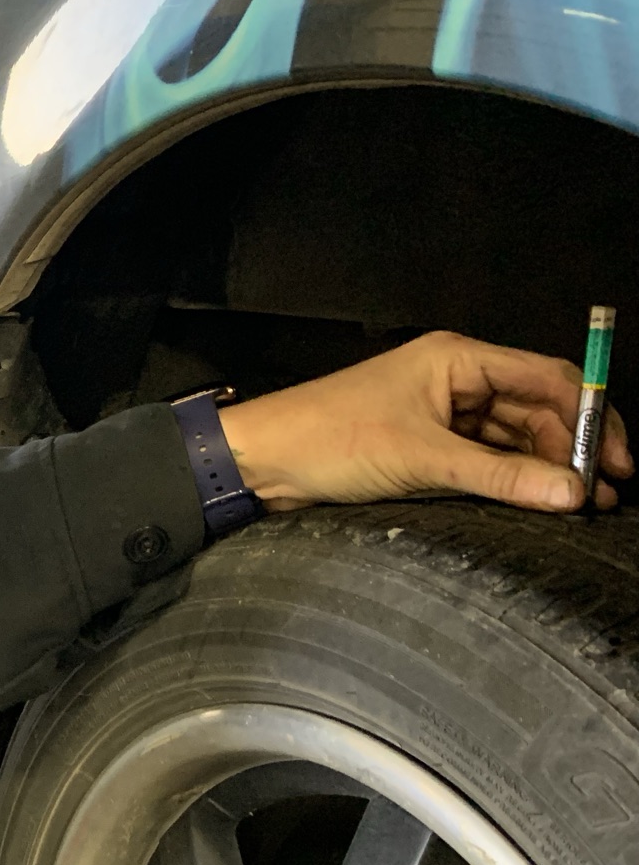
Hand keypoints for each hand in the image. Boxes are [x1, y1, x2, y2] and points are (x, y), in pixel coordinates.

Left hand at [217, 331, 631, 512]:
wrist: (261, 462)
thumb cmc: (327, 440)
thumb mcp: (421, 459)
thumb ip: (499, 477)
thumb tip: (571, 493)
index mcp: (456, 359)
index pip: (548, 378)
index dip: (592, 417)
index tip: (617, 461)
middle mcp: (455, 379)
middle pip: (538, 409)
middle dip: (573, 449)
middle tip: (603, 495)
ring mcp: (441, 413)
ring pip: (513, 438)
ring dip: (545, 469)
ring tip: (579, 505)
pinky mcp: (425, 444)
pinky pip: (484, 458)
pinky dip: (510, 479)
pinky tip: (535, 502)